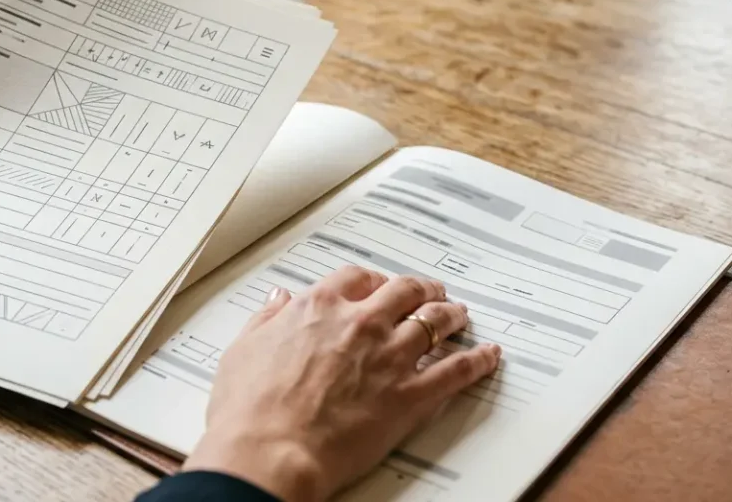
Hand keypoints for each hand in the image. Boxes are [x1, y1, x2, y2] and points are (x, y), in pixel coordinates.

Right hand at [184, 267, 500, 501]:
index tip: (376, 286)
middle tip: (428, 293)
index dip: (371, 280)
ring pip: (434, 322)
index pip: (356, 278)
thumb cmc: (250, 411)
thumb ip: (266, 318)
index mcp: (318, 309)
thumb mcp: (243, 350)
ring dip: (451, 315)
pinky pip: (455, 371)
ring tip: (460, 315)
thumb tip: (278, 299)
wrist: (270, 452)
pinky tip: (488, 355)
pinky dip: (477, 361)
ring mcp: (389, 357)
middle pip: (404, 291)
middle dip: (420, 289)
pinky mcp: (409, 395)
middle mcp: (360, 324)